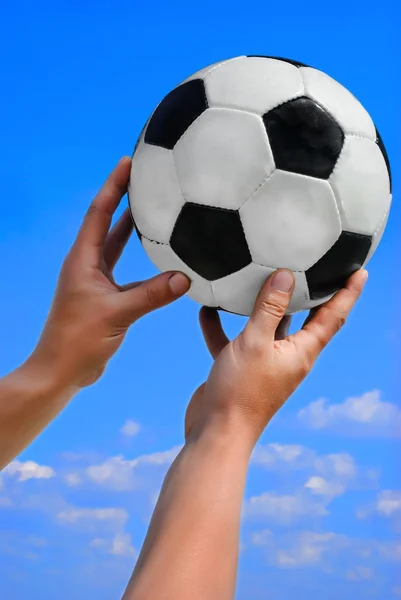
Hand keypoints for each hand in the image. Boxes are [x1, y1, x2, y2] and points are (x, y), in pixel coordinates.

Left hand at [29, 157, 189, 387]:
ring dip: (133, 229)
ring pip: (117, 247)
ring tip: (155, 210)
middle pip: (107, 223)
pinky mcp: (106, 297)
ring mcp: (96, 282)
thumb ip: (151, 295)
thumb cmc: (78, 341)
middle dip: (123, 200)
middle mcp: (88, 265)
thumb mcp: (117, 314)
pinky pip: (127, 271)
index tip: (128, 163)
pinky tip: (161, 261)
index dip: (113, 187)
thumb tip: (185, 278)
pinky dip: (143, 263)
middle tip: (145, 180)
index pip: (98, 213)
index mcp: (83, 260)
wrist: (62, 371)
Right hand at [185, 268, 367, 448]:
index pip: (333, 316)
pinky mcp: (241, 367)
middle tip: (316, 268)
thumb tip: (285, 277)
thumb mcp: (255, 343)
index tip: (359, 272)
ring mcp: (264, 362)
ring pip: (269, 326)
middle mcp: (287, 356)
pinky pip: (235, 340)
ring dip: (264, 305)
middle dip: (311, 293)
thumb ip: (270, 308)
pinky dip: (224, 326)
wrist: (216, 432)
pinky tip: (209, 310)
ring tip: (261, 278)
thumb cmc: (241, 393)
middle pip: (305, 318)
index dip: (347, 293)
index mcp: (301, 351)